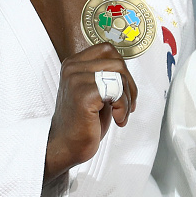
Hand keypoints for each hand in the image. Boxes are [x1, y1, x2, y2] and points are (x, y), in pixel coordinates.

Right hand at [44, 42, 136, 183]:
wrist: (66, 146)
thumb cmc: (82, 122)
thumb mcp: (93, 90)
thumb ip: (104, 74)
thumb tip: (126, 68)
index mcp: (73, 64)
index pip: (108, 50)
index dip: (122, 69)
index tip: (124, 90)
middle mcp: (72, 68)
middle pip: (117, 61)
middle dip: (129, 85)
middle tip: (127, 104)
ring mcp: (76, 80)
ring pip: (119, 76)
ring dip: (126, 98)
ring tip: (119, 114)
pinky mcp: (83, 95)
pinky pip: (116, 91)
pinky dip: (123, 107)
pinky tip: (117, 119)